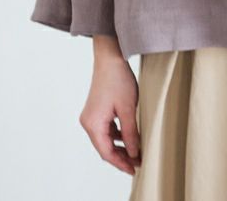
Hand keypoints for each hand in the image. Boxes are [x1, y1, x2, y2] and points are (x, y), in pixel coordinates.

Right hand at [79, 45, 141, 176]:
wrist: (110, 56)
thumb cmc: (118, 79)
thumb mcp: (128, 108)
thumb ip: (130, 133)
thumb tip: (133, 153)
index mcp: (93, 124)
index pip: (106, 152)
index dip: (121, 163)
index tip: (134, 169)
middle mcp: (88, 121)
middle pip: (104, 147)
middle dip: (121, 156)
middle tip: (138, 162)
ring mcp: (91, 115)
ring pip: (105, 138)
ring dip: (120, 146)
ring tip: (136, 152)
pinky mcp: (96, 109)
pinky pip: (106, 128)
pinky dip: (117, 135)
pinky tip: (128, 136)